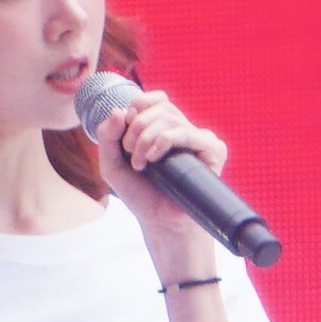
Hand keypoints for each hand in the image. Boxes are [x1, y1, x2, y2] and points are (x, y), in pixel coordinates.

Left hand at [94, 90, 226, 270]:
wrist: (160, 222)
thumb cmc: (140, 194)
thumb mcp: (112, 164)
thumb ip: (107, 136)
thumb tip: (119, 110)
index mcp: (164, 127)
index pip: (155, 99)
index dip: (137, 107)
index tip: (125, 132)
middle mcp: (183, 130)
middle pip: (160, 107)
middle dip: (137, 127)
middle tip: (129, 154)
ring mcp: (199, 139)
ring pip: (171, 118)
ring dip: (146, 138)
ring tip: (140, 163)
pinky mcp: (213, 150)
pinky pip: (189, 133)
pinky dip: (166, 141)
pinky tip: (155, 158)